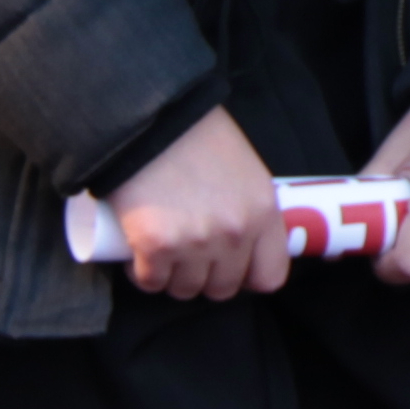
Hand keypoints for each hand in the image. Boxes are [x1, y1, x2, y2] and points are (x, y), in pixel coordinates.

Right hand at [103, 107, 289, 300]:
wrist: (153, 118)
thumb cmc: (199, 137)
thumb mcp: (246, 172)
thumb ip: (248, 209)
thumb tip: (242, 242)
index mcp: (264, 214)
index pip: (270, 276)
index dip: (248, 277)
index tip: (232, 268)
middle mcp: (235, 234)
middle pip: (223, 289)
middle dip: (206, 278)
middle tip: (190, 257)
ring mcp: (196, 243)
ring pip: (185, 290)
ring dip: (172, 278)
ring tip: (164, 254)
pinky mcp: (155, 246)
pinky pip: (151, 282)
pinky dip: (143, 275)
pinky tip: (139, 257)